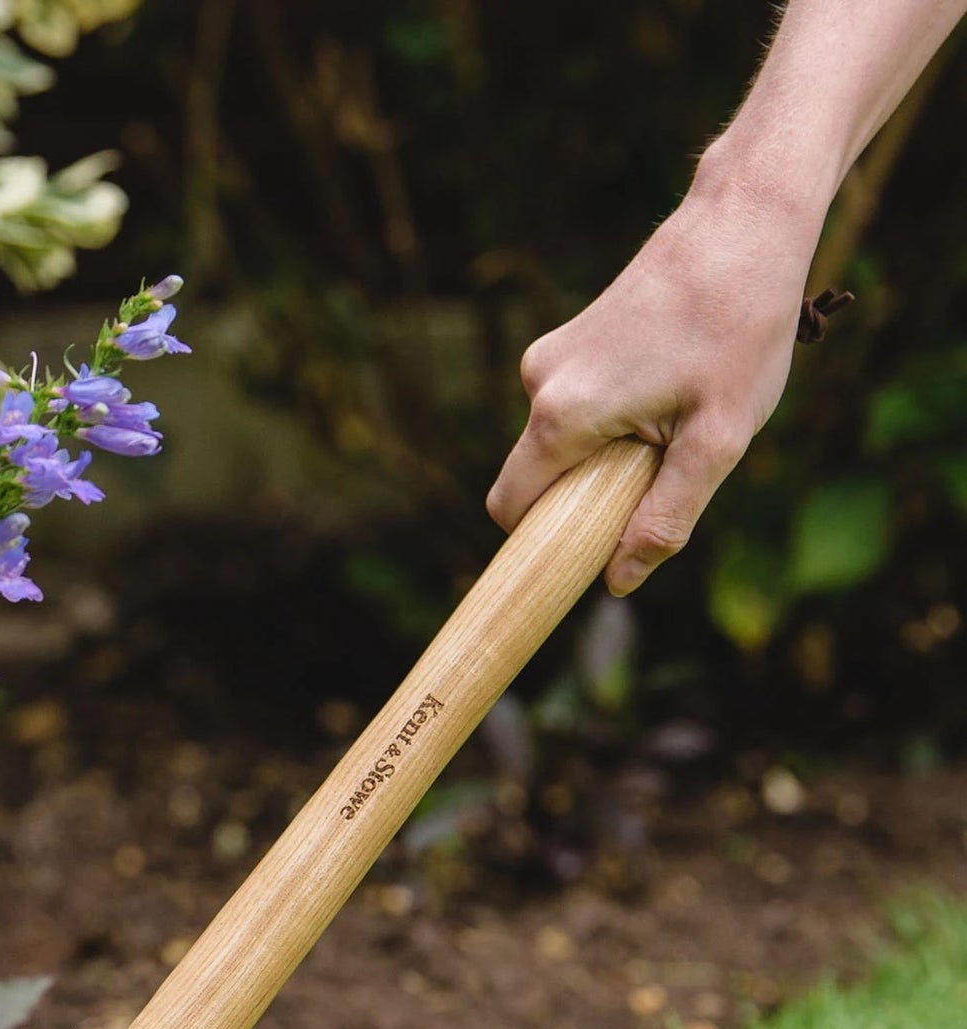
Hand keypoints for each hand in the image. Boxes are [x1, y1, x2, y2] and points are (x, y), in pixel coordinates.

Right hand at [486, 164, 819, 594]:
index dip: (538, 542)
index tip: (583, 551)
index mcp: (562, 415)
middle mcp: (539, 383)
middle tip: (659, 472)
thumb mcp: (717, 439)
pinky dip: (610, 417)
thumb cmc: (741, 325)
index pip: (509, 509)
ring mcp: (550, 355)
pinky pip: (573, 406)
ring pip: (559, 440)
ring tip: (676, 413)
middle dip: (584, 494)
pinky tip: (669, 384)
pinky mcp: (568, 338)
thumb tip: (619, 582)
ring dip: (604, 451)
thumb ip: (665, 517)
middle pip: (536, 476)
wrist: (746, 220)